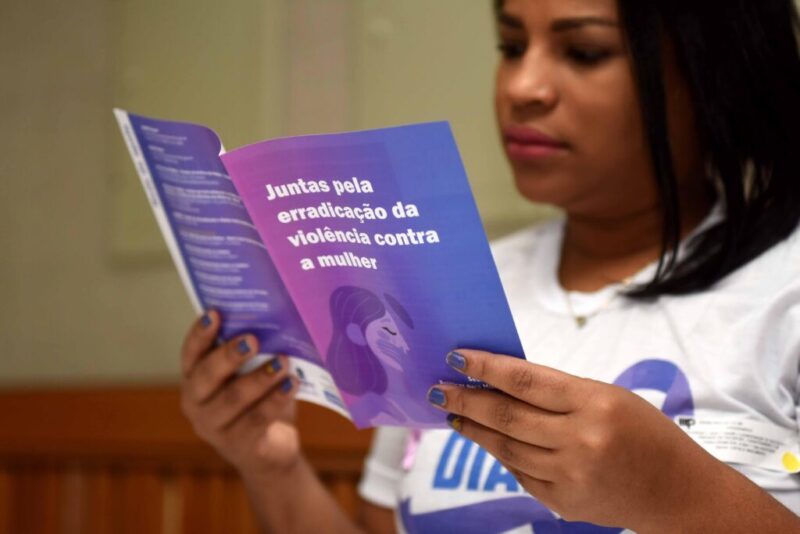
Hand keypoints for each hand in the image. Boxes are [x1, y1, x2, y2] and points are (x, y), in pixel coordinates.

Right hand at [181, 310, 300, 476]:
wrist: (269, 451)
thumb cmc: (258, 400)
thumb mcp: (250, 374)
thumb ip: (250, 354)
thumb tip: (271, 319)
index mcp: (194, 379)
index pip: (191, 353)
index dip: (200, 333)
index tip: (215, 313)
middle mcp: (196, 403)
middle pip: (206, 376)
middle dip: (229, 355)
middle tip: (253, 339)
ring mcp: (214, 427)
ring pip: (233, 398)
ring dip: (260, 378)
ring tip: (283, 361)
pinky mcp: (238, 445)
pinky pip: (256, 419)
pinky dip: (276, 400)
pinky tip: (293, 384)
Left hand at [427, 349, 724, 530]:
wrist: (676, 491)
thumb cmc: (644, 432)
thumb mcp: (608, 396)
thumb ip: (557, 392)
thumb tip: (501, 381)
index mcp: (594, 403)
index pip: (525, 380)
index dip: (485, 368)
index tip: (456, 358)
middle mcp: (580, 440)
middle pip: (506, 415)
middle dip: (465, 400)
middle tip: (438, 389)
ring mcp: (570, 475)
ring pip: (505, 447)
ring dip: (474, 429)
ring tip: (454, 414)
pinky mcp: (563, 501)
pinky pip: (519, 473)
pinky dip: (499, 454)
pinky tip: (486, 440)